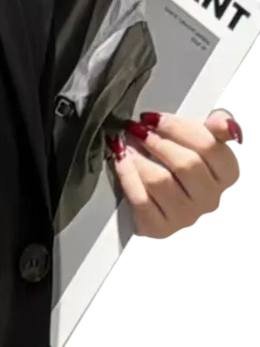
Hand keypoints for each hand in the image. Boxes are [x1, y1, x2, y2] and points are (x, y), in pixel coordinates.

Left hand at [106, 109, 242, 238]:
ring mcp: (185, 216)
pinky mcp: (159, 229)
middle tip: (136, 130)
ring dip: (138, 158)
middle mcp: (210, 199)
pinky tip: (120, 162)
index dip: (178, 128)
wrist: (154, 197)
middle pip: (186, 164)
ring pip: (160, 181)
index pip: (209, 147)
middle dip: (156, 142)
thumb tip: (223, 123)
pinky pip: (140, 199)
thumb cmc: (175, 164)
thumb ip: (216, 128)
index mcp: (226, 175)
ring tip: (125, 146)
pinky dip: (127, 176)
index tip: (152, 118)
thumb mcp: (197, 141)